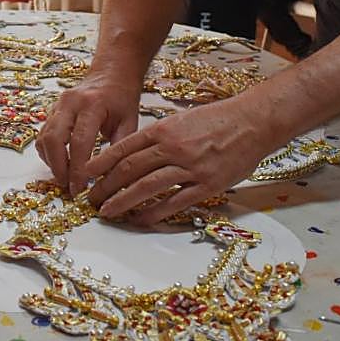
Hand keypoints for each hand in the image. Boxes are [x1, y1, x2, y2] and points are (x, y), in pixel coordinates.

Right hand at [36, 72, 140, 194]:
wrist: (111, 74)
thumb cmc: (122, 98)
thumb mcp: (129, 121)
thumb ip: (119, 149)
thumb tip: (111, 179)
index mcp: (92, 104)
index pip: (80, 142)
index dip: (77, 169)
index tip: (79, 189)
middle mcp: (70, 103)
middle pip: (54, 139)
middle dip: (58, 167)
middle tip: (68, 187)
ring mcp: (57, 105)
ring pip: (44, 138)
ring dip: (52, 162)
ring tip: (65, 179)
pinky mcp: (52, 111)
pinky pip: (43, 135)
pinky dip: (48, 153)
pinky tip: (61, 164)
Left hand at [84, 96, 270, 224]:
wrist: (253, 122)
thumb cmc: (217, 120)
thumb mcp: (181, 120)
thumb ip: (158, 137)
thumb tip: (133, 155)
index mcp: (164, 129)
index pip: (124, 147)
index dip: (102, 163)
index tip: (87, 174)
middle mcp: (173, 147)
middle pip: (130, 169)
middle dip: (106, 185)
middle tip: (91, 199)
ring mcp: (190, 167)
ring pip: (147, 186)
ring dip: (123, 201)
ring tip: (106, 212)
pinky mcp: (207, 185)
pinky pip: (174, 202)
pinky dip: (154, 213)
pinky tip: (139, 220)